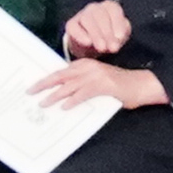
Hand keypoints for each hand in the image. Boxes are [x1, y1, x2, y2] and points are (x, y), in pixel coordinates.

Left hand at [32, 60, 168, 110]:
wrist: (141, 84)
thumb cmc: (119, 86)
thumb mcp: (97, 82)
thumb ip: (82, 85)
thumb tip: (64, 97)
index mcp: (85, 65)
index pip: (61, 71)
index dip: (47, 79)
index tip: (34, 86)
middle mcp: (87, 67)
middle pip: (60, 76)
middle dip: (44, 84)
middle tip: (30, 92)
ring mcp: (95, 75)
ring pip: (69, 85)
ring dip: (54, 95)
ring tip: (43, 103)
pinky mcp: (103, 85)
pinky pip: (83, 93)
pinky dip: (73, 100)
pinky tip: (65, 107)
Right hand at [63, 0, 131, 56]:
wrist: (91, 46)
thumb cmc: (109, 38)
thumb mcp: (119, 36)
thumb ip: (121, 35)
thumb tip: (117, 38)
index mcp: (110, 7)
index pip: (114, 9)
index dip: (118, 23)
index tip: (120, 37)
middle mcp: (95, 7)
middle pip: (100, 15)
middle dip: (107, 32)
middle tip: (112, 47)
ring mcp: (81, 14)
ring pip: (87, 20)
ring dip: (96, 35)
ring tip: (102, 48)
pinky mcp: (71, 25)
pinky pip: (74, 27)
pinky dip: (80, 35)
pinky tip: (88, 43)